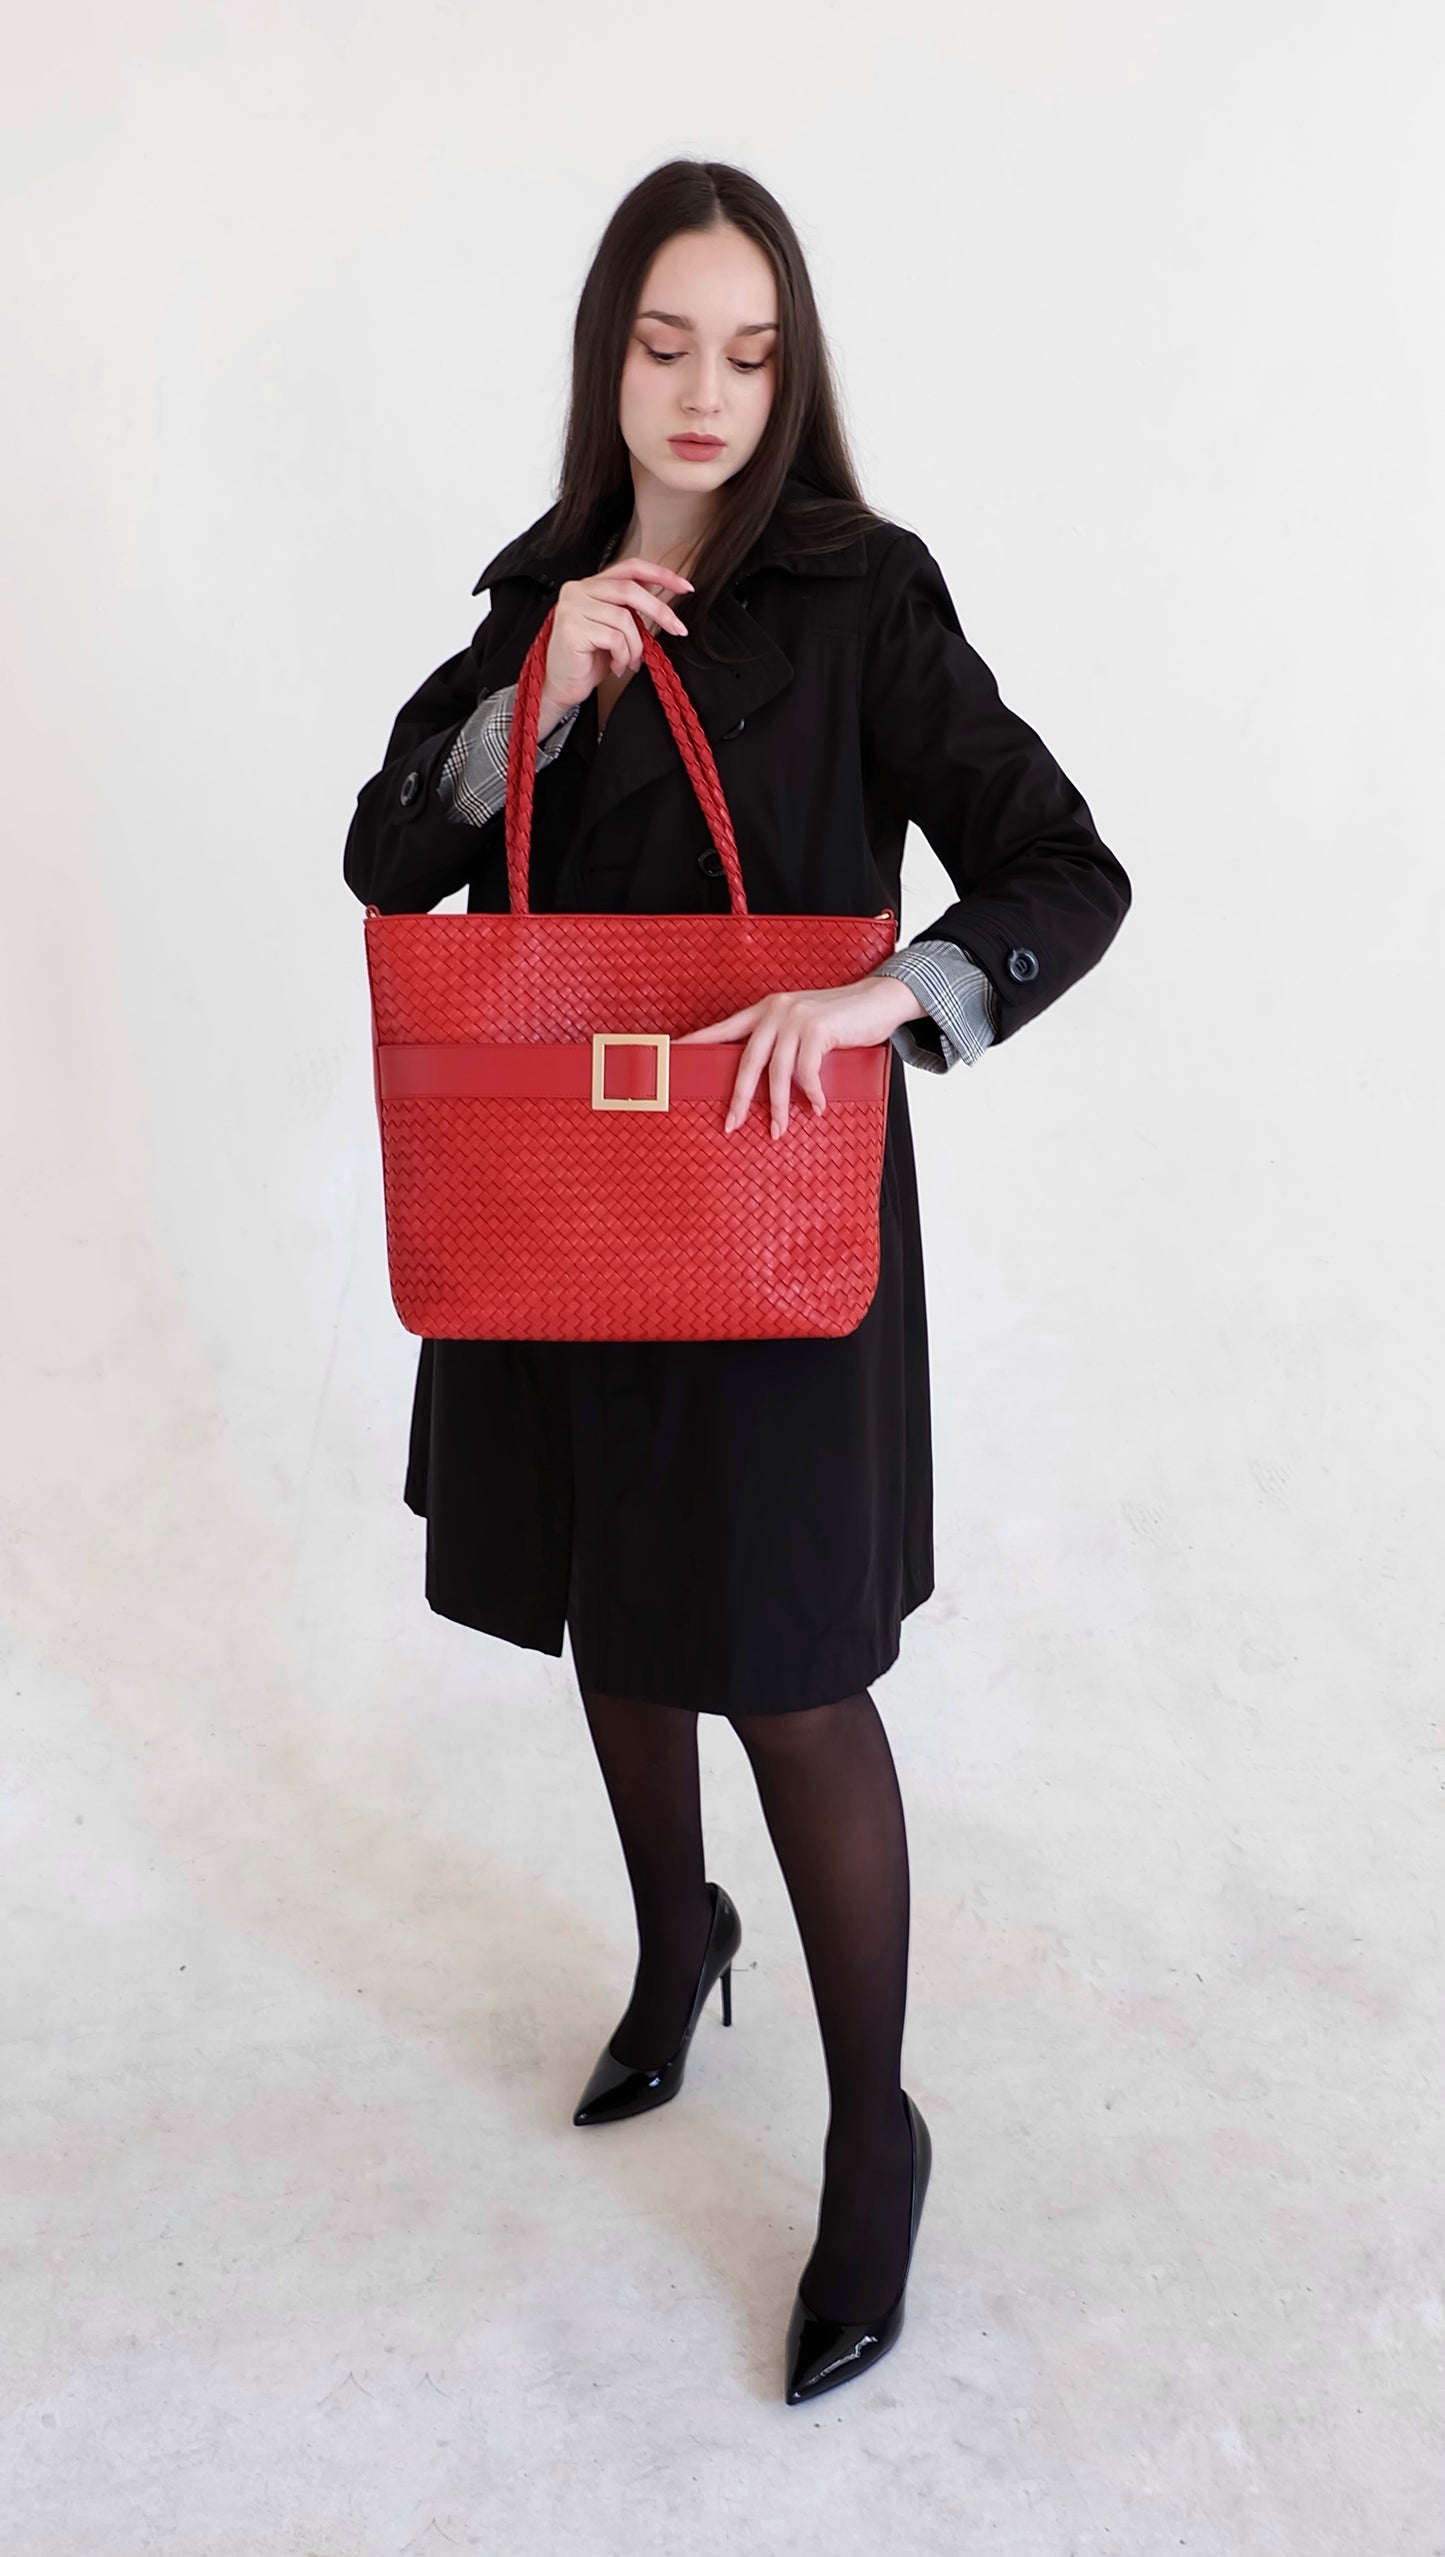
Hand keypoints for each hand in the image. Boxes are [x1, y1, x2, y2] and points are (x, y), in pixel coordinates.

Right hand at [539, 555, 693, 727]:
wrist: (563, 686)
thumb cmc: (588, 658)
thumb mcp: (613, 627)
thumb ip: (628, 607)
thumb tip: (660, 597)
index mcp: (590, 584)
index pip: (630, 568)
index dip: (660, 574)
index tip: (685, 587)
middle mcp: (578, 590)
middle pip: (630, 590)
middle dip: (660, 611)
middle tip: (678, 629)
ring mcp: (572, 608)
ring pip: (624, 619)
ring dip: (636, 646)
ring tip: (631, 661)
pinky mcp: (572, 628)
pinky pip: (614, 638)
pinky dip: (622, 656)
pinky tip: (616, 665)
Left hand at [676, 972, 927, 1137]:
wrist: (878, 999)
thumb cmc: (840, 1018)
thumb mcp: (803, 1025)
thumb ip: (782, 1042)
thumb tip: (765, 1080)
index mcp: (765, 1009)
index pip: (724, 1028)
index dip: (699, 1041)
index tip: (675, 1054)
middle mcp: (775, 1011)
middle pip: (747, 1062)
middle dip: (739, 1098)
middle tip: (731, 1124)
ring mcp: (796, 1019)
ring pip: (777, 1073)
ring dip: (779, 1107)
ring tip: (779, 1130)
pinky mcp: (818, 1029)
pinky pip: (807, 1072)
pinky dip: (812, 1094)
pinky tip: (817, 1107)